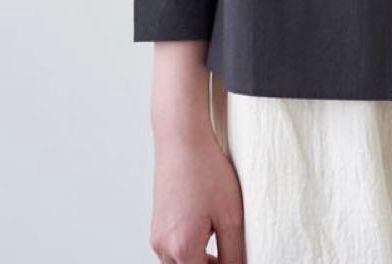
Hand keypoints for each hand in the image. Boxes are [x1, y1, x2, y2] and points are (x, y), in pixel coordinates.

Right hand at [150, 121, 244, 263]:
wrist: (182, 140)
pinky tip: (205, 224)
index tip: (235, 257)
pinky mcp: (157, 224)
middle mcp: (163, 247)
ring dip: (198, 258)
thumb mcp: (230, 215)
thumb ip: (234, 252)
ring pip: (179, 263)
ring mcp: (156, 236)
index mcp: (182, 249)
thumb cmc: (206, 171)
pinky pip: (172, 248)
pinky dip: (189, 246)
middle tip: (229, 249)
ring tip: (219, 234)